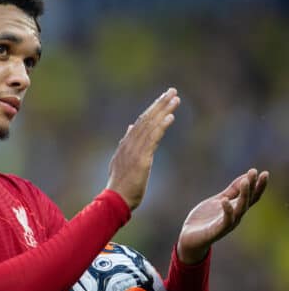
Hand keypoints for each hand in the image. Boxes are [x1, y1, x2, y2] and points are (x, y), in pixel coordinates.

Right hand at [107, 88, 179, 209]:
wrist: (115, 200)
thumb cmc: (121, 186)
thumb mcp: (121, 161)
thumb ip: (126, 144)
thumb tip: (130, 127)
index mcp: (126, 144)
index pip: (140, 122)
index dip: (152, 109)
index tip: (163, 98)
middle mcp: (129, 143)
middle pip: (146, 119)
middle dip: (160, 103)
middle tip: (172, 90)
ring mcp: (135, 150)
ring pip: (150, 125)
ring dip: (163, 110)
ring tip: (175, 98)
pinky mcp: (142, 159)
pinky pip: (153, 138)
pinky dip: (162, 126)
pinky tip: (170, 116)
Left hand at [176, 168, 268, 263]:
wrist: (191, 237)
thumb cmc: (206, 219)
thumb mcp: (219, 200)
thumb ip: (231, 191)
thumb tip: (245, 177)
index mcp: (236, 208)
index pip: (251, 196)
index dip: (258, 185)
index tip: (263, 172)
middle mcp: (235, 216)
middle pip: (248, 201)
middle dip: (253, 187)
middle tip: (255, 172)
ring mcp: (228, 224)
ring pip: (240, 209)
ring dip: (244, 195)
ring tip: (245, 181)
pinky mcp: (217, 230)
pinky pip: (225, 221)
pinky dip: (227, 210)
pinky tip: (224, 200)